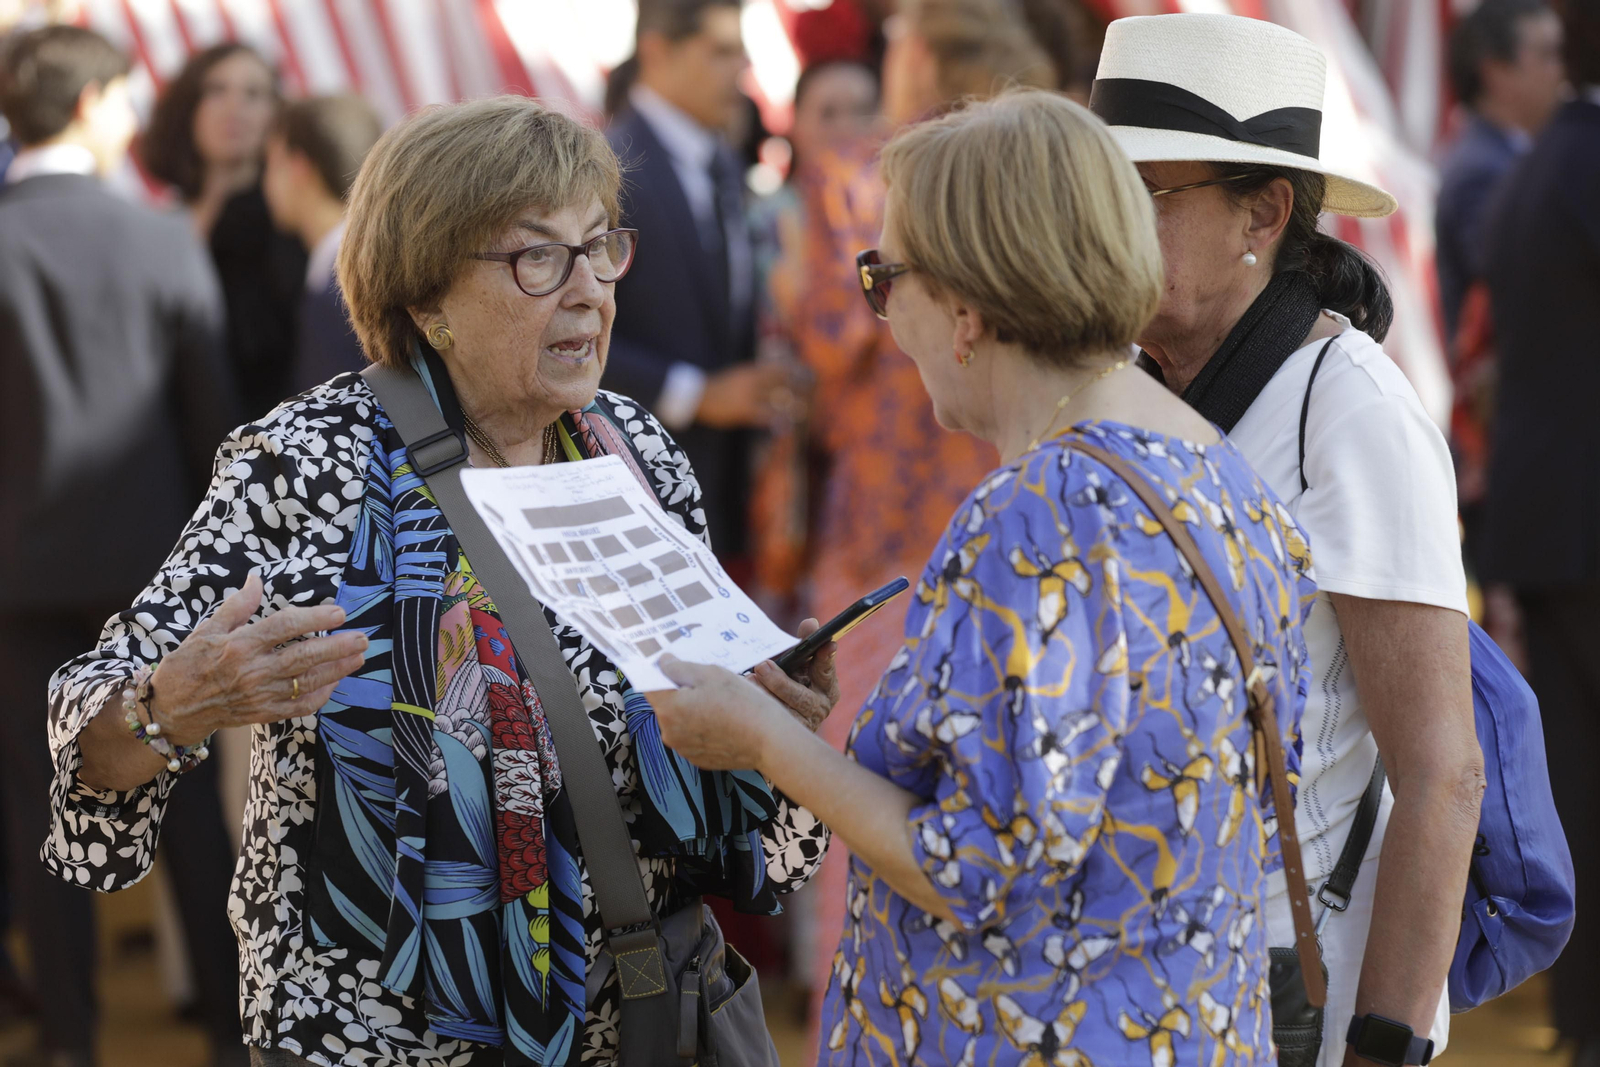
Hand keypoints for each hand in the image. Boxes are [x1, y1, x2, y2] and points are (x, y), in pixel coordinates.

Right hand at [147, 573, 367, 745]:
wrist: (171, 709)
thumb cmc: (188, 665)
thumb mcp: (206, 629)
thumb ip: (237, 606)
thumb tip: (256, 580)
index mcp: (239, 645)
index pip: (284, 626)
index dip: (314, 618)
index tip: (338, 613)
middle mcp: (252, 671)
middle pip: (303, 656)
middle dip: (337, 647)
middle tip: (362, 637)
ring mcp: (260, 695)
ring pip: (307, 683)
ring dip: (337, 670)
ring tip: (359, 656)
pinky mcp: (263, 714)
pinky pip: (300, 707)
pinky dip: (320, 696)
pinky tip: (335, 683)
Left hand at [647, 656, 795, 771]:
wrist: (770, 741)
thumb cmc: (742, 704)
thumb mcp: (711, 674)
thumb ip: (680, 667)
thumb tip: (662, 663)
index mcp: (669, 709)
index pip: (649, 685)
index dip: (659, 672)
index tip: (672, 664)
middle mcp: (669, 733)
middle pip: (665, 704)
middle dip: (680, 691)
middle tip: (707, 682)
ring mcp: (684, 749)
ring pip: (679, 720)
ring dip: (691, 709)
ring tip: (720, 703)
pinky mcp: (698, 760)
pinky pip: (692, 736)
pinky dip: (702, 726)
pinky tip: (723, 720)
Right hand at [696, 361, 810, 429]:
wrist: (697, 395)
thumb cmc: (718, 386)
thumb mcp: (737, 374)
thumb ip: (754, 374)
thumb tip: (772, 374)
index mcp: (750, 370)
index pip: (778, 368)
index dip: (795, 372)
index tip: (808, 377)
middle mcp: (752, 380)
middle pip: (781, 381)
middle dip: (798, 388)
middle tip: (811, 394)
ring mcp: (747, 395)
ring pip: (776, 398)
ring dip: (791, 405)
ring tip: (804, 411)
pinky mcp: (742, 410)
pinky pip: (763, 415)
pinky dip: (776, 420)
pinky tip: (785, 426)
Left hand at [751, 618, 838, 731]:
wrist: (768, 715)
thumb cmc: (787, 679)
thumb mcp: (796, 662)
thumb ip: (803, 644)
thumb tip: (811, 623)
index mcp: (827, 687)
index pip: (826, 671)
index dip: (826, 659)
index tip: (826, 645)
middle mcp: (818, 708)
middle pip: (802, 698)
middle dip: (781, 682)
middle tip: (762, 666)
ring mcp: (801, 726)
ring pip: (783, 714)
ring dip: (764, 696)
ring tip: (748, 682)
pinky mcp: (781, 739)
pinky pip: (767, 726)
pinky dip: (754, 710)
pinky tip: (742, 699)